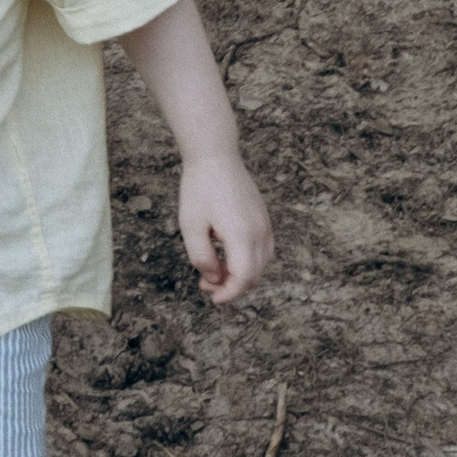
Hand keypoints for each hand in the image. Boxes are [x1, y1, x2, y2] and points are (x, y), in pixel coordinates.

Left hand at [179, 150, 274, 306]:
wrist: (215, 156)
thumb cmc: (200, 189)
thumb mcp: (191, 226)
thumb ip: (201, 258)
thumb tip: (213, 278)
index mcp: (242, 235)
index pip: (243, 277)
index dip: (229, 294)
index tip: (213, 300)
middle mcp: (260, 231)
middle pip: (255, 274)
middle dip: (232, 287)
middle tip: (206, 285)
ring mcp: (265, 224)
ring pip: (262, 263)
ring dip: (242, 275)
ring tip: (215, 271)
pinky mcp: (263, 218)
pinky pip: (264, 249)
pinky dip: (249, 261)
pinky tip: (228, 257)